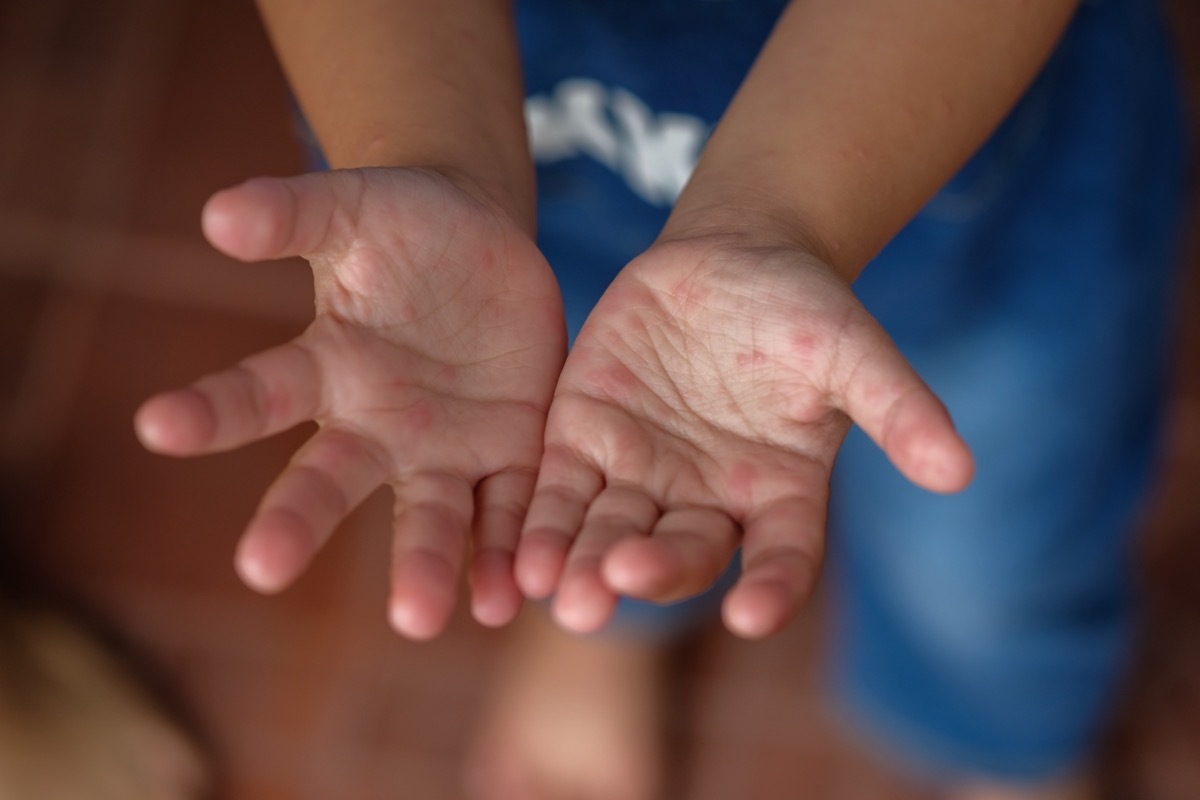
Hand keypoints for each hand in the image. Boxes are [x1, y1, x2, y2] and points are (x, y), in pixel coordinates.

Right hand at [135, 168, 564, 638]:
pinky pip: (506, 507)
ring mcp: (445, 446)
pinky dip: (505, 552)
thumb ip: (291, 214)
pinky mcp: (511, 450)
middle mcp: (377, 424)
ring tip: (419, 621)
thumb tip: (217, 215)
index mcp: (328, 366)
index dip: (211, 410)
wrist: (484, 246)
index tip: (154, 425)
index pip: (261, 392)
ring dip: (425, 567)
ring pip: (429, 514)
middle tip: (258, 568)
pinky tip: (502, 601)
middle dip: (299, 522)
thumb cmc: (401, 226)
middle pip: (332, 478)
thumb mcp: (349, 207)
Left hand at [514, 236, 971, 637]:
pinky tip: (523, 557)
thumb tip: (960, 471)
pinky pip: (561, 491)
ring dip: (586, 566)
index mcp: (778, 493)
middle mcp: (707, 500)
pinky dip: (543, 524)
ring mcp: (642, 475)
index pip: (780, 557)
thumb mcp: (853, 348)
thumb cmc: (802, 307)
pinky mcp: (585, 440)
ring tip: (563, 596)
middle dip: (653, 572)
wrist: (726, 258)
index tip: (752, 616)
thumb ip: (898, 407)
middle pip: (682, 552)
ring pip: (611, 532)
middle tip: (618, 587)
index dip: (771, 588)